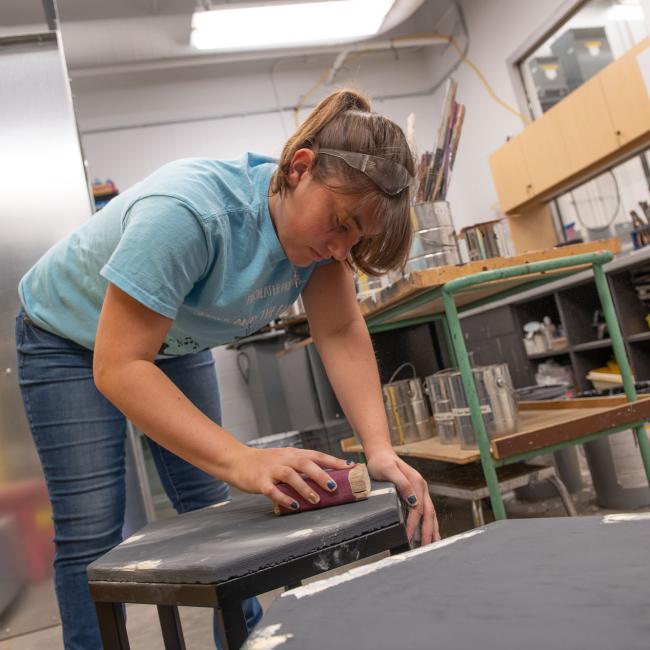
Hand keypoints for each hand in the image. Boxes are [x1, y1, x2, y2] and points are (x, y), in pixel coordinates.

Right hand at [225, 446, 352, 510]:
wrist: (237, 460)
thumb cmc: (265, 462)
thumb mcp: (284, 459)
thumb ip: (301, 467)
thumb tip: (325, 480)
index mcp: (292, 453)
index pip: (316, 455)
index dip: (333, 461)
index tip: (350, 467)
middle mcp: (283, 459)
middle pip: (305, 464)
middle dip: (320, 475)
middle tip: (333, 487)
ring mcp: (271, 469)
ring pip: (290, 476)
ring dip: (304, 488)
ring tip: (316, 499)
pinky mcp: (260, 481)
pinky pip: (273, 490)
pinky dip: (284, 498)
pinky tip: (293, 505)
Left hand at [366, 449, 439, 543]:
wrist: (381, 454)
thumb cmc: (381, 462)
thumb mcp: (388, 470)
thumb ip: (401, 484)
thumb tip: (413, 500)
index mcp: (417, 482)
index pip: (418, 509)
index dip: (414, 524)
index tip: (409, 537)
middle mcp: (422, 487)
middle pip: (428, 513)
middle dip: (429, 531)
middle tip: (426, 547)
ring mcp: (421, 490)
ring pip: (430, 513)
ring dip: (433, 528)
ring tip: (434, 544)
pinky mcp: (417, 493)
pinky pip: (426, 510)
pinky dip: (430, 522)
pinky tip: (430, 531)